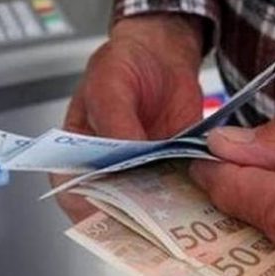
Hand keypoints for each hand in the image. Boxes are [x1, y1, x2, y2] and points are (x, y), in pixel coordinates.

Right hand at [54, 14, 205, 222]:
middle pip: (113, 208)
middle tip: (152, 221)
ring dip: (164, 213)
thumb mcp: (109, 84)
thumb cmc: (122, 65)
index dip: (89, 212)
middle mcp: (106, 172)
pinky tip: (201, 195)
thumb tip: (125, 154)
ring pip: (148, 207)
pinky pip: (179, 191)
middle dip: (132, 217)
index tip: (112, 216)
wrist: (162, 54)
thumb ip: (114, 120)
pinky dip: (189, 196)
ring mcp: (140, 175)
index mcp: (76, 155)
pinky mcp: (171, 171)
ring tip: (179, 215)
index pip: (73, 194)